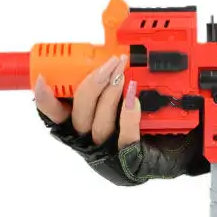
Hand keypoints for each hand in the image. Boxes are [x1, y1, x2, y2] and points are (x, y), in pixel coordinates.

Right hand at [34, 53, 208, 185]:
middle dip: (92, 84)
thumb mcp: (120, 102)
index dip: (45, 98)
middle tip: (110, 63)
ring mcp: (108, 152)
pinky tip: (133, 98)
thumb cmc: (143, 125)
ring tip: (124, 74)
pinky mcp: (129, 160)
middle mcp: (89, 141)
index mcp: (79, 126)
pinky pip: (125, 137)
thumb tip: (107, 56)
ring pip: (98, 124)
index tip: (42, 79)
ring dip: (110, 94)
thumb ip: (107, 84)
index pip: (54, 114)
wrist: (174, 152)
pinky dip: (128, 115)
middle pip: (78, 114)